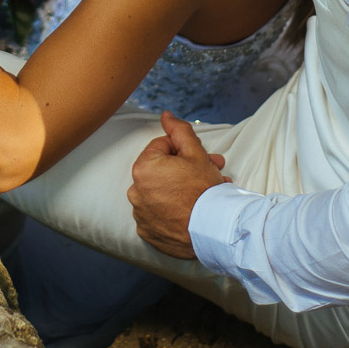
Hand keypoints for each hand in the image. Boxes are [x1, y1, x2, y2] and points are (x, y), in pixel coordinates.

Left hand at [128, 111, 229, 259]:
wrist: (213, 230)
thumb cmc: (204, 191)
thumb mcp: (195, 153)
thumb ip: (179, 130)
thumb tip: (166, 116)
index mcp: (143, 168)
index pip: (161, 146)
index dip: (182, 151)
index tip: (197, 160)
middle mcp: (135, 191)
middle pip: (161, 170)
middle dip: (182, 169)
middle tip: (206, 173)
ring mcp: (140, 213)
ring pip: (159, 192)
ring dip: (176, 190)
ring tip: (200, 194)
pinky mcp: (147, 231)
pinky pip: (157, 214)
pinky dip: (170, 211)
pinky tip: (189, 210)